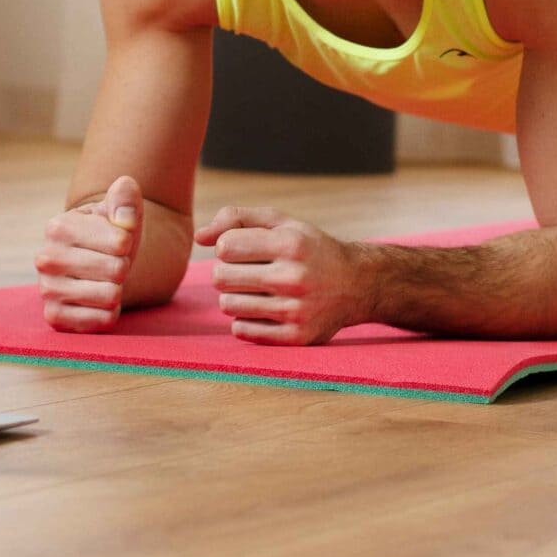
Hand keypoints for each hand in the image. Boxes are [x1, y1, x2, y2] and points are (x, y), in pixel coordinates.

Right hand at [35, 174, 142, 333]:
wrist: (95, 264)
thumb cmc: (109, 234)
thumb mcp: (119, 210)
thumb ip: (125, 198)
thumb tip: (124, 218)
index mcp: (58, 226)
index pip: (122, 241)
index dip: (127, 242)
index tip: (114, 241)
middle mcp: (45, 258)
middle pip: (117, 270)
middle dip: (123, 266)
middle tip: (109, 263)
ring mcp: (47, 290)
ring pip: (111, 296)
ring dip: (117, 290)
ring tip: (102, 280)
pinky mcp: (55, 318)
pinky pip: (104, 320)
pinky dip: (110, 312)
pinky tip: (96, 301)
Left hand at [195, 205, 365, 345]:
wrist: (357, 284)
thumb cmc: (310, 248)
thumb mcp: (282, 223)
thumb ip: (238, 219)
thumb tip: (199, 237)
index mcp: (290, 244)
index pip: (224, 247)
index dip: (227, 247)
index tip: (243, 249)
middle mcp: (294, 277)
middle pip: (220, 278)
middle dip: (225, 272)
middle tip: (245, 271)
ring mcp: (296, 310)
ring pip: (228, 305)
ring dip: (234, 297)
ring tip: (255, 290)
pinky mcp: (296, 337)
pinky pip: (242, 330)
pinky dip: (245, 320)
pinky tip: (263, 310)